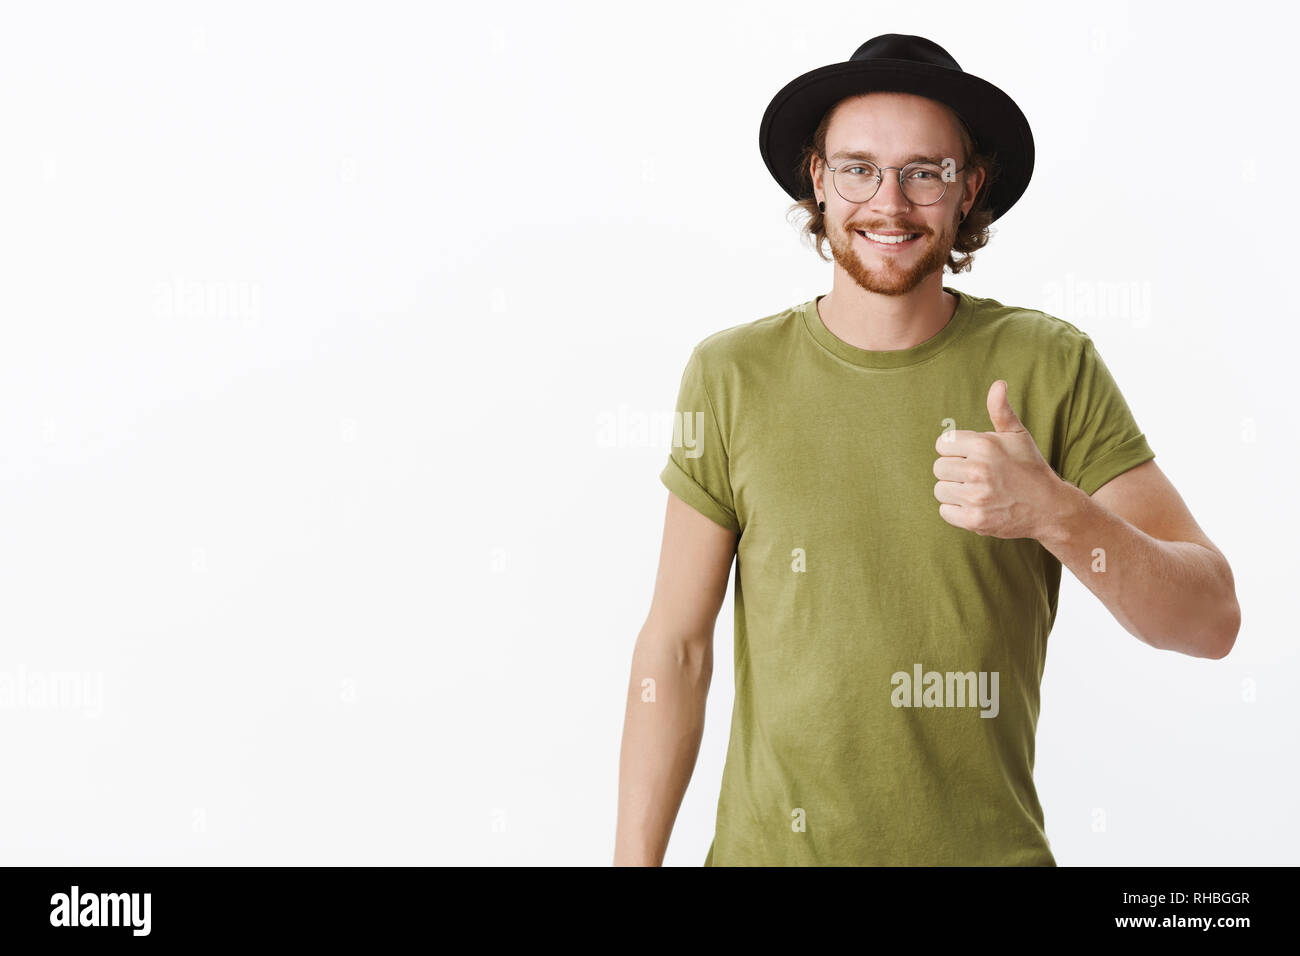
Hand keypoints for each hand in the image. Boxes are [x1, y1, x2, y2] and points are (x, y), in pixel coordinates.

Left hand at [932, 380, 1063, 539]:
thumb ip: (1001, 410)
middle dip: (954, 472)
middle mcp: (978, 470)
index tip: (972, 458)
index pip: (942, 444)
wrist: (1049, 507)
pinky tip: (976, 506)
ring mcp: (976, 497)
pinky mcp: (975, 520)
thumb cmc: (1029, 467)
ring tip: (977, 491)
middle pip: (938, 468)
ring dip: (954, 492)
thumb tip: (998, 384)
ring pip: (940, 490)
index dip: (956, 451)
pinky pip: (944, 511)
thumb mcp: (1018, 436)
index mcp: (984, 445)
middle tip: (976, 476)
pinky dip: (956, 511)